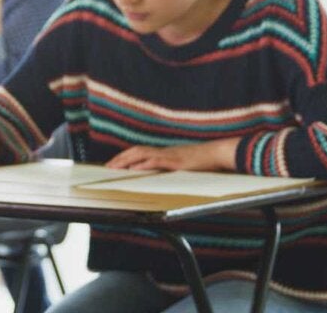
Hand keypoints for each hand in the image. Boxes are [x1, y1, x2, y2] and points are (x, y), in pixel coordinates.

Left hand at [105, 140, 234, 171]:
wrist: (219, 153)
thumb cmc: (205, 161)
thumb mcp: (185, 165)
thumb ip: (173, 168)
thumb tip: (163, 175)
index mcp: (165, 153)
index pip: (140, 152)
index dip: (126, 157)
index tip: (114, 164)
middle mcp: (164, 152)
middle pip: (136, 151)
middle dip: (121, 158)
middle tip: (107, 167)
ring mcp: (169, 155)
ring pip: (143, 154)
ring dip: (127, 160)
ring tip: (115, 167)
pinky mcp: (176, 162)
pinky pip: (157, 162)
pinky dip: (144, 165)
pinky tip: (134, 169)